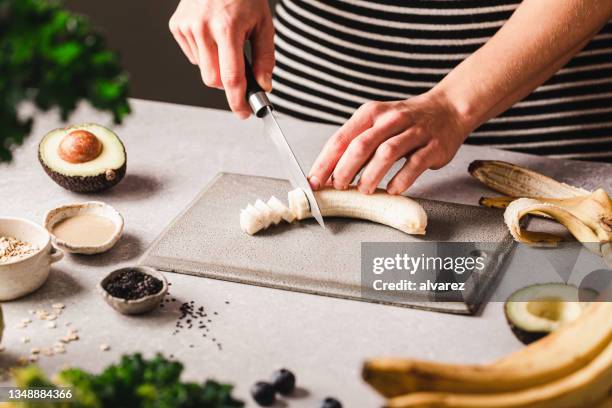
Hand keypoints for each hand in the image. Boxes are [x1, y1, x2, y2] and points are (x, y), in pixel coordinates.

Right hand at [169, 0, 273, 118]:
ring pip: (203, 70)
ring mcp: (187, 27)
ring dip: (216, 66)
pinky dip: (205, 54)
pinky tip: (211, 35)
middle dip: (228, 83)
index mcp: (227, 28)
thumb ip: (265, 58)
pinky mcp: (176, 26)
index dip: (238, 100)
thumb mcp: (263, 24)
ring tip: (225, 41)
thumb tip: (263, 86)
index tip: (244, 113)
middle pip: (213, 80)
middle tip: (240, 72)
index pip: (231, 77)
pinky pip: (193, 56)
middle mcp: (203, 28)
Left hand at [308, 91, 470, 194]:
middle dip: (345, 169)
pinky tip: (392, 190)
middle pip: (361, 145)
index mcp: (371, 114)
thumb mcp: (378, 125)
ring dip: (371, 175)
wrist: (448, 109)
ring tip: (364, 190)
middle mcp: (391, 120)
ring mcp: (414, 132)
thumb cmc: (405, 123)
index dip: (325, 162)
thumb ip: (357, 146)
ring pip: (387, 153)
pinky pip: (414, 164)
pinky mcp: (433, 146)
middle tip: (339, 187)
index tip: (314, 182)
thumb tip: (330, 175)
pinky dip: (401, 179)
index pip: (341, 139)